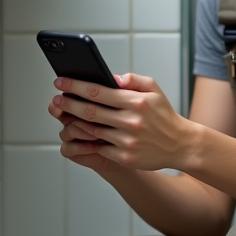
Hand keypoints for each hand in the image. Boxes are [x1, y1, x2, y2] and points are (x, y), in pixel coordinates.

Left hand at [46, 73, 190, 170]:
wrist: (179, 144)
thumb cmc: (163, 115)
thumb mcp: (154, 89)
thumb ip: (132, 80)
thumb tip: (110, 78)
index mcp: (136, 102)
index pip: (98, 92)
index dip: (76, 86)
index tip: (60, 82)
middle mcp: (131, 121)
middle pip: (90, 111)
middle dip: (68, 104)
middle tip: (56, 100)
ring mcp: (127, 141)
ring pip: (92, 130)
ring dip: (75, 122)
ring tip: (65, 115)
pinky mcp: (125, 157)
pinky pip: (99, 147)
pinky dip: (88, 140)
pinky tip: (80, 133)